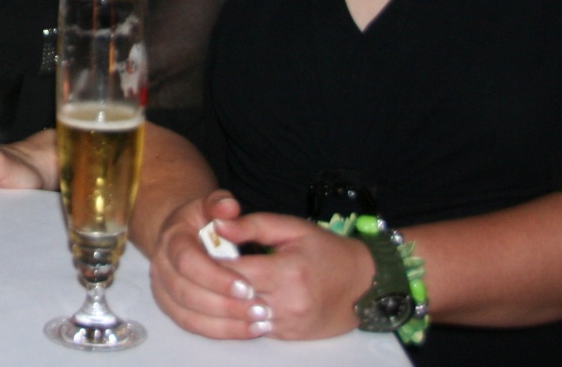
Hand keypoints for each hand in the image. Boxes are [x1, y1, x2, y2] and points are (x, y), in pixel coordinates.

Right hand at [148, 190, 266, 338]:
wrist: (183, 236)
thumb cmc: (203, 222)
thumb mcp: (212, 205)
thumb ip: (221, 204)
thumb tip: (229, 208)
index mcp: (172, 239)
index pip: (187, 261)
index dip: (215, 276)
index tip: (246, 286)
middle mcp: (161, 266)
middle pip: (187, 293)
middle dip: (224, 304)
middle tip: (259, 308)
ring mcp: (163, 290)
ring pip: (189, 315)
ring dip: (225, 323)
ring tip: (258, 322)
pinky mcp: (171, 308)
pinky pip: (193, 326)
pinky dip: (221, 332)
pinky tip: (248, 330)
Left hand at [212, 211, 372, 340]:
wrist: (364, 285)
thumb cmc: (328, 251)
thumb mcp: (293, 228)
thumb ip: (253, 225)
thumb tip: (218, 226)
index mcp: (288, 272)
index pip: (233, 272)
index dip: (210, 262)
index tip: (197, 251)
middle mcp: (288, 303)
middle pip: (232, 296)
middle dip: (210, 283)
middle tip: (198, 268)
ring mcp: (289, 324)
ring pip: (239, 317)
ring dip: (223, 301)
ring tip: (211, 283)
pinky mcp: (289, 336)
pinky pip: (253, 327)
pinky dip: (240, 314)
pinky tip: (233, 298)